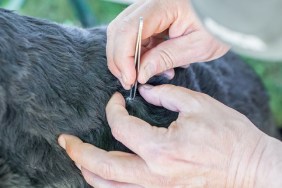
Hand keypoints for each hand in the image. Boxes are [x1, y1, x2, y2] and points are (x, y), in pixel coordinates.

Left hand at [58, 85, 281, 186]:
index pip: (121, 127)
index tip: (116, 100)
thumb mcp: (198, 105)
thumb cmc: (229, 135)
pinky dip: (109, 184)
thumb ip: (165, 96)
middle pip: (102, 166)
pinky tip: (103, 174)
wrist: (250, 166)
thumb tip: (144, 94)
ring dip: (89, 171)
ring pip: (109, 186)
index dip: (113, 110)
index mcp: (161, 148)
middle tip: (66, 141)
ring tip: (78, 158)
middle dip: (79, 152)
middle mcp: (154, 174)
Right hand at [107, 0, 229, 88]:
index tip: (130, 80)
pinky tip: (153, 65)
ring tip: (145, 75)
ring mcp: (148, 10)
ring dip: (128, 58)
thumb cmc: (218, 26)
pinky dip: (138, 54)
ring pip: (122, 34)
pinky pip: (135, 37)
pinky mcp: (151, 18)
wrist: (227, 13)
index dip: (123, 58)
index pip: (128, 30)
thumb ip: (165, 58)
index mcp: (163, 6)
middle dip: (119, 60)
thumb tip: (139, 74)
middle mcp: (149, 4)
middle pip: (118, 31)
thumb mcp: (197, 46)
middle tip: (130, 82)